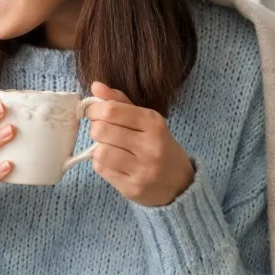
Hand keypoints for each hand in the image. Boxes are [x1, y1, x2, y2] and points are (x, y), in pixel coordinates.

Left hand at [86, 81, 194, 206]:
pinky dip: (101, 164)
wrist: (180, 184)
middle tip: (101, 130)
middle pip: (101, 130)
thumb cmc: (158, 146)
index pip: (111, 110)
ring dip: (98, 148)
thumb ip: (120, 102)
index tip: (94, 112)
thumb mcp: (146, 121)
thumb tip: (95, 85)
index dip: (94, 109)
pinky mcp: (132, 188)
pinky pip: (101, 169)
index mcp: (154, 123)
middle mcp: (150, 146)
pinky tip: (113, 163)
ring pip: (100, 151)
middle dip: (95, 128)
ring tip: (108, 148)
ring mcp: (142, 170)